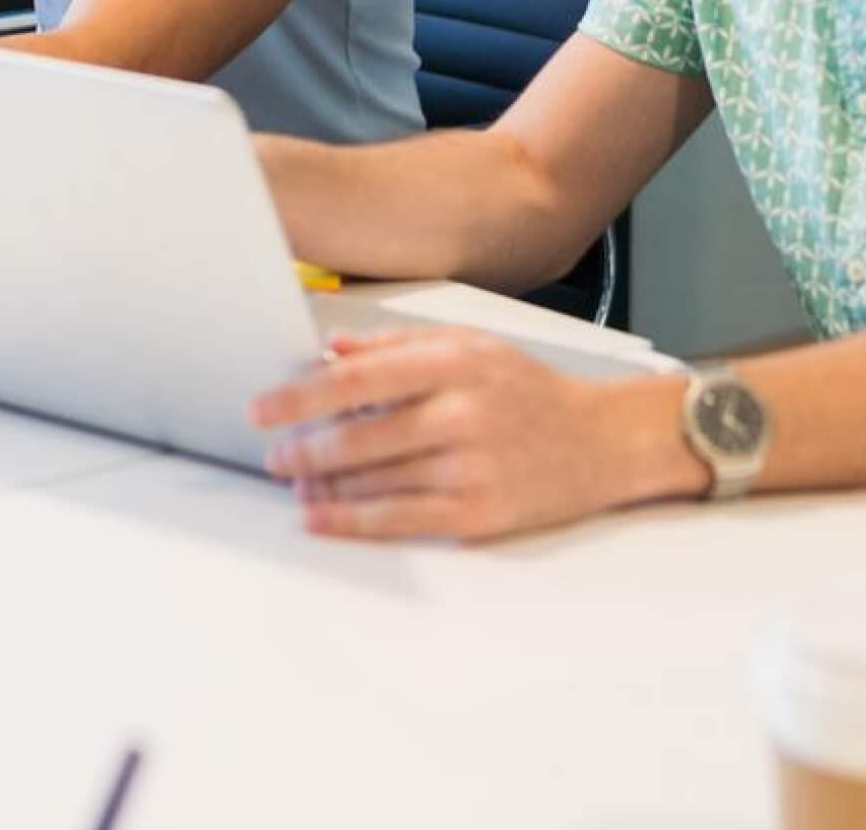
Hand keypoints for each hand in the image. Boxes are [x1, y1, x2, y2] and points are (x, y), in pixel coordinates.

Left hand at [250, 327, 683, 542]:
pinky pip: (400, 520)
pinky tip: (321, 517)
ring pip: (373, 480)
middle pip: (359, 435)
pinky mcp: (478, 514)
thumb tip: (333, 347)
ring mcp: (470, 466)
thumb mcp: (472, 344)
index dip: (302, 396)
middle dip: (303, 447)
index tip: (263, 408)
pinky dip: (351, 521)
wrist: (601, 441)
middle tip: (272, 453)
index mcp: (454, 361)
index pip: (358, 379)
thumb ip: (398, 345)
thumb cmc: (530, 390)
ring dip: (321, 485)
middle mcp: (461, 411)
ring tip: (294, 482)